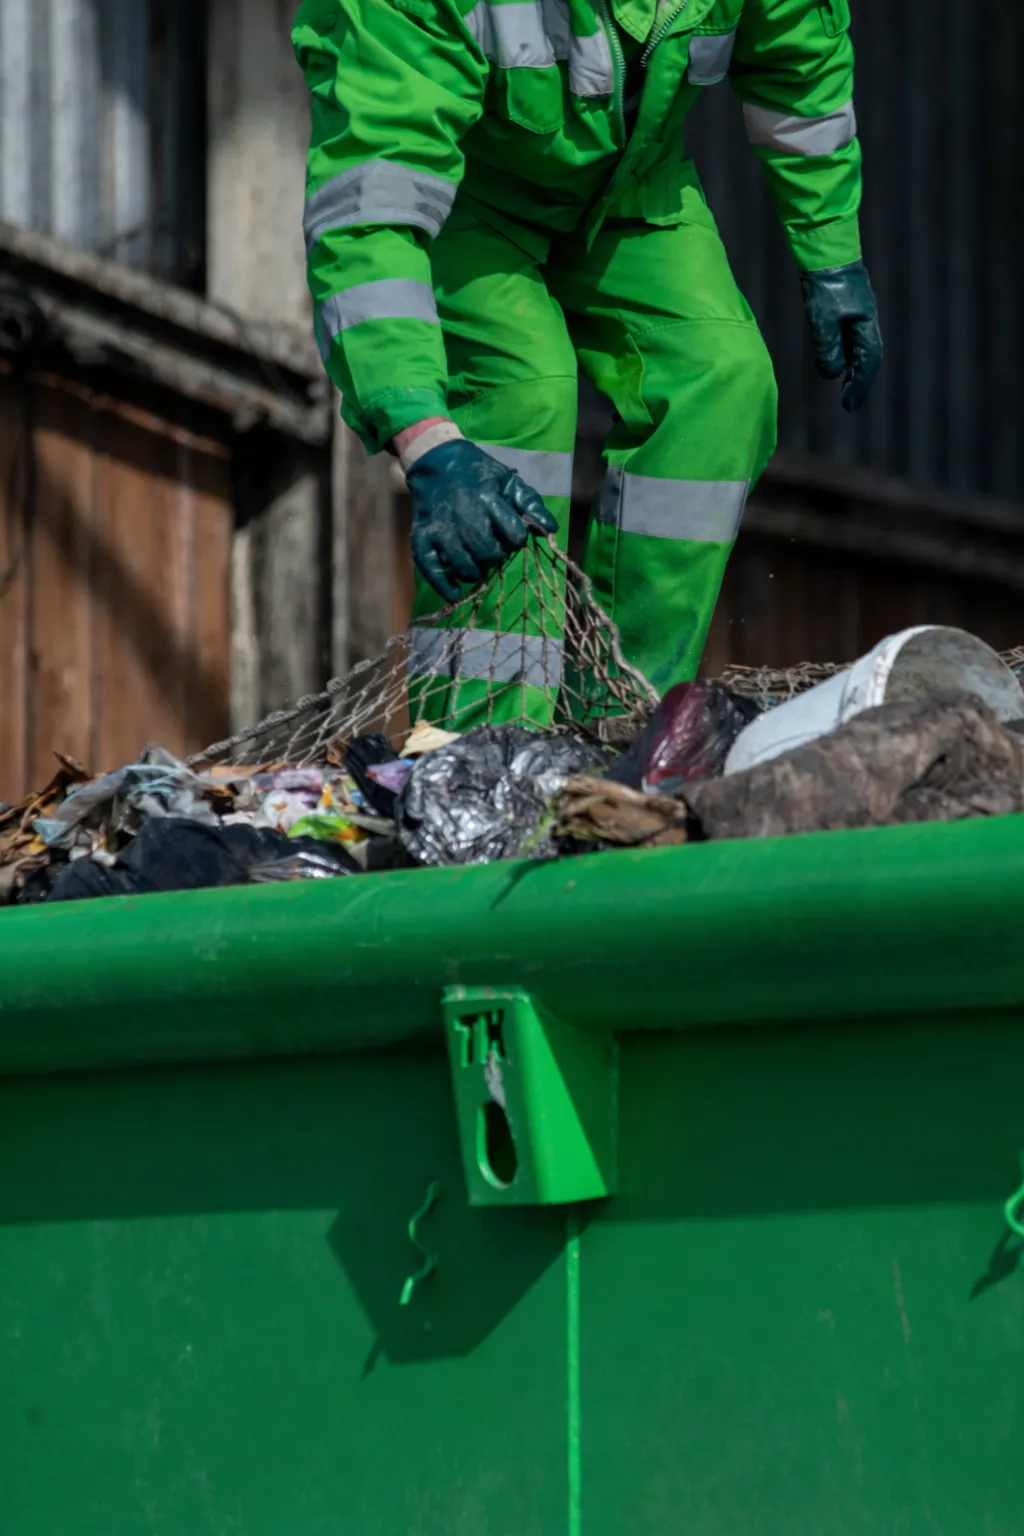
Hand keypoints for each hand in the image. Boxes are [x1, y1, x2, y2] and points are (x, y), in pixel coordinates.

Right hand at [406, 439, 556, 602]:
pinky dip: (445, 587)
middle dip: (495, 557)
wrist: (435, 460)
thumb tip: (551, 529)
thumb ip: (531, 504)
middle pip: (490, 555)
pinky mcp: (422, 538)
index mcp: (488, 499)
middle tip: (490, 548)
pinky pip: (432, 571)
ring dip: (475, 572)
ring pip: (465, 568)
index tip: (509, 533)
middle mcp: (463, 516)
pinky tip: (456, 593)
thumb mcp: (507, 481)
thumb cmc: (477, 473)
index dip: (515, 539)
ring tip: (476, 563)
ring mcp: (440, 529)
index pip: (514, 536)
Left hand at [801, 259, 882, 412]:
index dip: (860, 386)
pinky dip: (846, 352)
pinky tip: (836, 357)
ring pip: (860, 346)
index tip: (848, 405)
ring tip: (843, 384)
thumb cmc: (825, 283)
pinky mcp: (848, 304)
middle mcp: (867, 319)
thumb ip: (827, 348)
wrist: (826, 248)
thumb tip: (832, 374)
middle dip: (859, 380)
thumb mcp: (822, 320)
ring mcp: (859, 311)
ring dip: (853, 368)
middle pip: (867, 357)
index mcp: (865, 324)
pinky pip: (851, 335)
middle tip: (848, 400)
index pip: (868, 362)